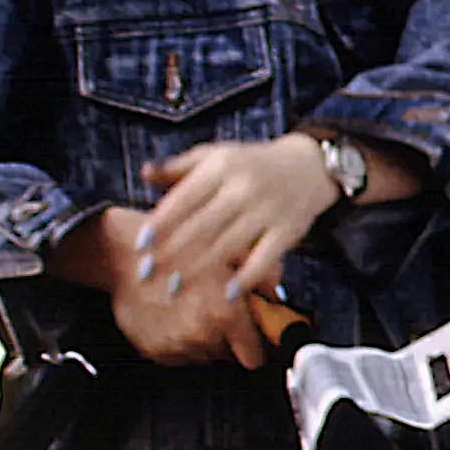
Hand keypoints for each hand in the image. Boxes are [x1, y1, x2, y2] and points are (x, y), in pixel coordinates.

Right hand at [46, 206, 269, 369]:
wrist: (123, 253)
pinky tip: (171, 314)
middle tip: (214, 308)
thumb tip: (277, 294)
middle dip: (227, 336)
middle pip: (228, 355)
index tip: (250, 335)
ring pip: (203, 354)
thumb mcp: (227, 248)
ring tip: (190, 306)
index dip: (254, 343)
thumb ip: (261, 272)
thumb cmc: (175, 246)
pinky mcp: (153, 350)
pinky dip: (177, 338)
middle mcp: (201, 334)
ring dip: (202, 337)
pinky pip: (178, 354)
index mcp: (225, 312)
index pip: (253, 356)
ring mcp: (175, 345)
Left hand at [137, 133, 337, 315]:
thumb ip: (178, 167)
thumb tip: (144, 173)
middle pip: (201, 226)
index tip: (140, 245)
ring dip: (198, 270)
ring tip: (174, 288)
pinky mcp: (287, 230)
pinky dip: (245, 278)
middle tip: (148, 274)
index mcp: (221, 166)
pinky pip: (264, 258)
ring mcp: (267, 209)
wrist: (309, 166)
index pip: (184, 197)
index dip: (161, 223)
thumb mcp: (215, 156)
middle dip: (171, 253)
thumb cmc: (250, 163)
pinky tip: (226, 294)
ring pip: (227, 245)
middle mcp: (243, 186)